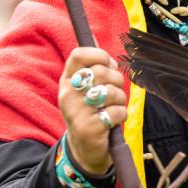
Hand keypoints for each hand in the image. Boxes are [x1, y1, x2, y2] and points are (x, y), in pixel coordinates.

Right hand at [59, 48, 126, 176]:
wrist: (85, 150)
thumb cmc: (90, 113)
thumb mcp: (84, 89)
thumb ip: (91, 66)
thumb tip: (93, 37)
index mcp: (66, 81)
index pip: (79, 55)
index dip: (100, 55)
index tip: (108, 64)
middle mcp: (67, 95)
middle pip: (101, 72)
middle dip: (117, 80)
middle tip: (114, 91)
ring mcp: (76, 112)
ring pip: (111, 92)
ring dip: (120, 99)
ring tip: (112, 107)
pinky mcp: (88, 128)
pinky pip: (116, 111)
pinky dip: (121, 115)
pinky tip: (112, 121)